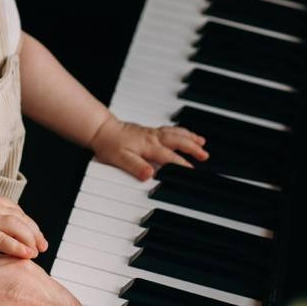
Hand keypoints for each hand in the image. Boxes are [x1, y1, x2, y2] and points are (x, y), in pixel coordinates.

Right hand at [0, 183, 46, 257]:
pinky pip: (5, 241)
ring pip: (19, 228)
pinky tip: (27, 255)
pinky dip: (18, 247)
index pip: (17, 212)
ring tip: (37, 252)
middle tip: (43, 246)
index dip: (28, 224)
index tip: (34, 234)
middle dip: (35, 233)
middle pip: (23, 219)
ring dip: (31, 240)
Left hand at [90, 114, 207, 180]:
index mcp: (148, 146)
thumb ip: (136, 167)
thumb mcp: (120, 159)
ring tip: (202, 142)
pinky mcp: (149, 131)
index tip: (193, 171)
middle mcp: (153, 138)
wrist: (101, 130)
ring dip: (190, 137)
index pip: (169, 157)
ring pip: (176, 133)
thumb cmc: (110, 145)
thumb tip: (150, 175)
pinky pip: (170, 130)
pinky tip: (184, 134)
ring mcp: (152, 133)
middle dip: (193, 147)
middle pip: (178, 141)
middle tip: (205, 155)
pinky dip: (181, 132)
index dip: (182, 165)